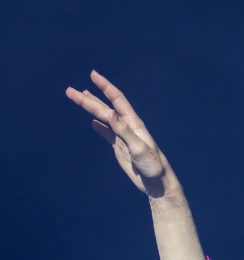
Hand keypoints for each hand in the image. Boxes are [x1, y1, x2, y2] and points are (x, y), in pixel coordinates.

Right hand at [66, 72, 176, 197]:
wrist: (157, 184)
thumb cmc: (153, 166)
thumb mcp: (139, 149)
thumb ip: (125, 132)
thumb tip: (111, 114)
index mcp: (133, 124)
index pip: (117, 100)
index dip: (105, 87)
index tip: (93, 75)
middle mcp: (127, 127)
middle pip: (104, 108)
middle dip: (87, 99)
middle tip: (70, 91)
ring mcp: (123, 137)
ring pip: (103, 118)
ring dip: (90, 108)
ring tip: (79, 97)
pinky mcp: (121, 148)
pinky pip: (107, 134)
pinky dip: (99, 126)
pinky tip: (92, 121)